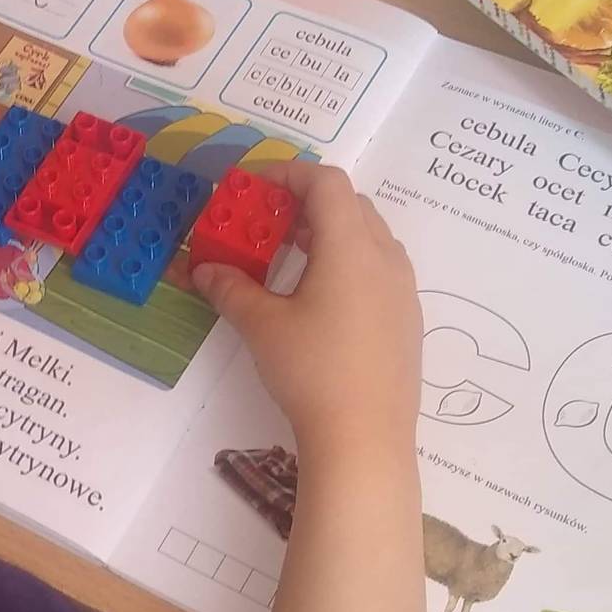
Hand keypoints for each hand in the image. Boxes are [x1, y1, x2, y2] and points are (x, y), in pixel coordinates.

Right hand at [191, 163, 420, 464]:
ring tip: (293, 256)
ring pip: (369, 236)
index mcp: (351, 247)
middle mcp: (385, 258)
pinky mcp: (407, 319)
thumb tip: (204, 269)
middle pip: (350, 204)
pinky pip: (380, 268)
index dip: (289, 173)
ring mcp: (403, 289)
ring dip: (331, 232)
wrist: (365, 438)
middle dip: (307, 202)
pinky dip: (349, 261)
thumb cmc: (312, 371)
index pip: (326, 183)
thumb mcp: (262, 327)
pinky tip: (321, 297)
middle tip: (269, 221)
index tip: (254, 186)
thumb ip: (231, 289)